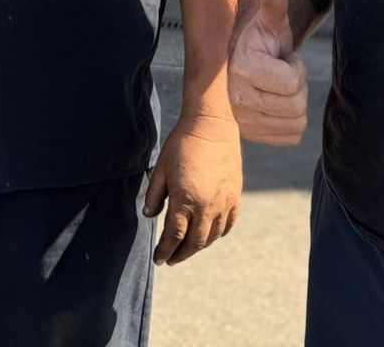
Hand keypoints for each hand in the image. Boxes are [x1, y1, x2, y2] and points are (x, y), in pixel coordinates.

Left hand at [142, 113, 241, 265]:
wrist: (212, 124)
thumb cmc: (182, 143)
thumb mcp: (162, 168)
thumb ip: (154, 195)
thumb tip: (149, 216)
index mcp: (185, 199)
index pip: (174, 236)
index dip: (165, 250)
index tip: (158, 259)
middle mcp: (207, 205)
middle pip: (194, 242)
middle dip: (181, 254)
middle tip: (171, 259)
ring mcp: (224, 201)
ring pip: (212, 236)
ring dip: (199, 246)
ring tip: (188, 248)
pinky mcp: (235, 195)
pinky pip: (228, 224)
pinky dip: (218, 234)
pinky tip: (210, 235)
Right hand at [229, 0, 309, 145]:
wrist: (251, 59)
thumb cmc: (265, 38)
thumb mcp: (272, 21)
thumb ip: (274, 4)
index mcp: (243, 71)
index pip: (292, 84)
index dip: (296, 69)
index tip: (284, 59)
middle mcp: (237, 101)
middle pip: (296, 107)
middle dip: (297, 87)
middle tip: (284, 73)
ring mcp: (244, 123)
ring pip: (296, 124)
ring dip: (295, 104)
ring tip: (280, 87)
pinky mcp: (254, 135)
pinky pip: (292, 137)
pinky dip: (292, 121)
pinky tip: (279, 102)